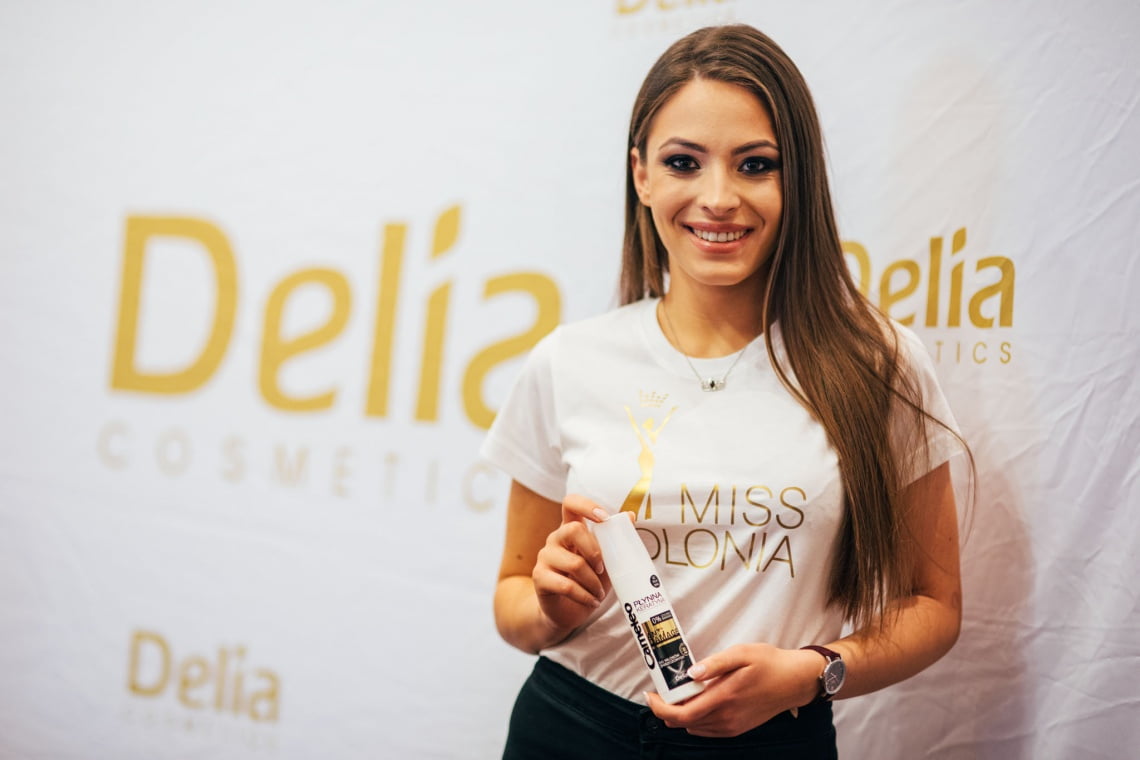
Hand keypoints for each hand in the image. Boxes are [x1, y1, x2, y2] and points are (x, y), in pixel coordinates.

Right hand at [532, 494, 613, 632]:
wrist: (568, 611)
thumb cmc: (589, 581)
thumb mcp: (606, 561)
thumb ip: (614, 540)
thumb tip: (630, 515)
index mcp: (571, 529)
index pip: (571, 503)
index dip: (587, 505)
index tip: (605, 518)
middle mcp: (555, 539)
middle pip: (573, 530)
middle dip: (595, 552)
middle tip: (603, 569)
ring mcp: (545, 557)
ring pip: (574, 563)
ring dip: (594, 582)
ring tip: (600, 593)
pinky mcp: (540, 577)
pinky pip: (566, 585)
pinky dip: (585, 596)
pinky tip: (593, 602)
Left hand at [646, 644, 819, 736]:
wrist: (794, 681)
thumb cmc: (769, 663)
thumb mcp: (741, 654)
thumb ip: (714, 664)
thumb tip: (691, 672)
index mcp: (724, 698)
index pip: (682, 714)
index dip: (660, 708)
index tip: (651, 695)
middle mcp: (726, 718)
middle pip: (684, 723)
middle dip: (666, 710)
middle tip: (662, 691)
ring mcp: (732, 726)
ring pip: (694, 727)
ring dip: (681, 714)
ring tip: (679, 693)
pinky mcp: (737, 728)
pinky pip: (707, 730)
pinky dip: (695, 719)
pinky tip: (698, 701)